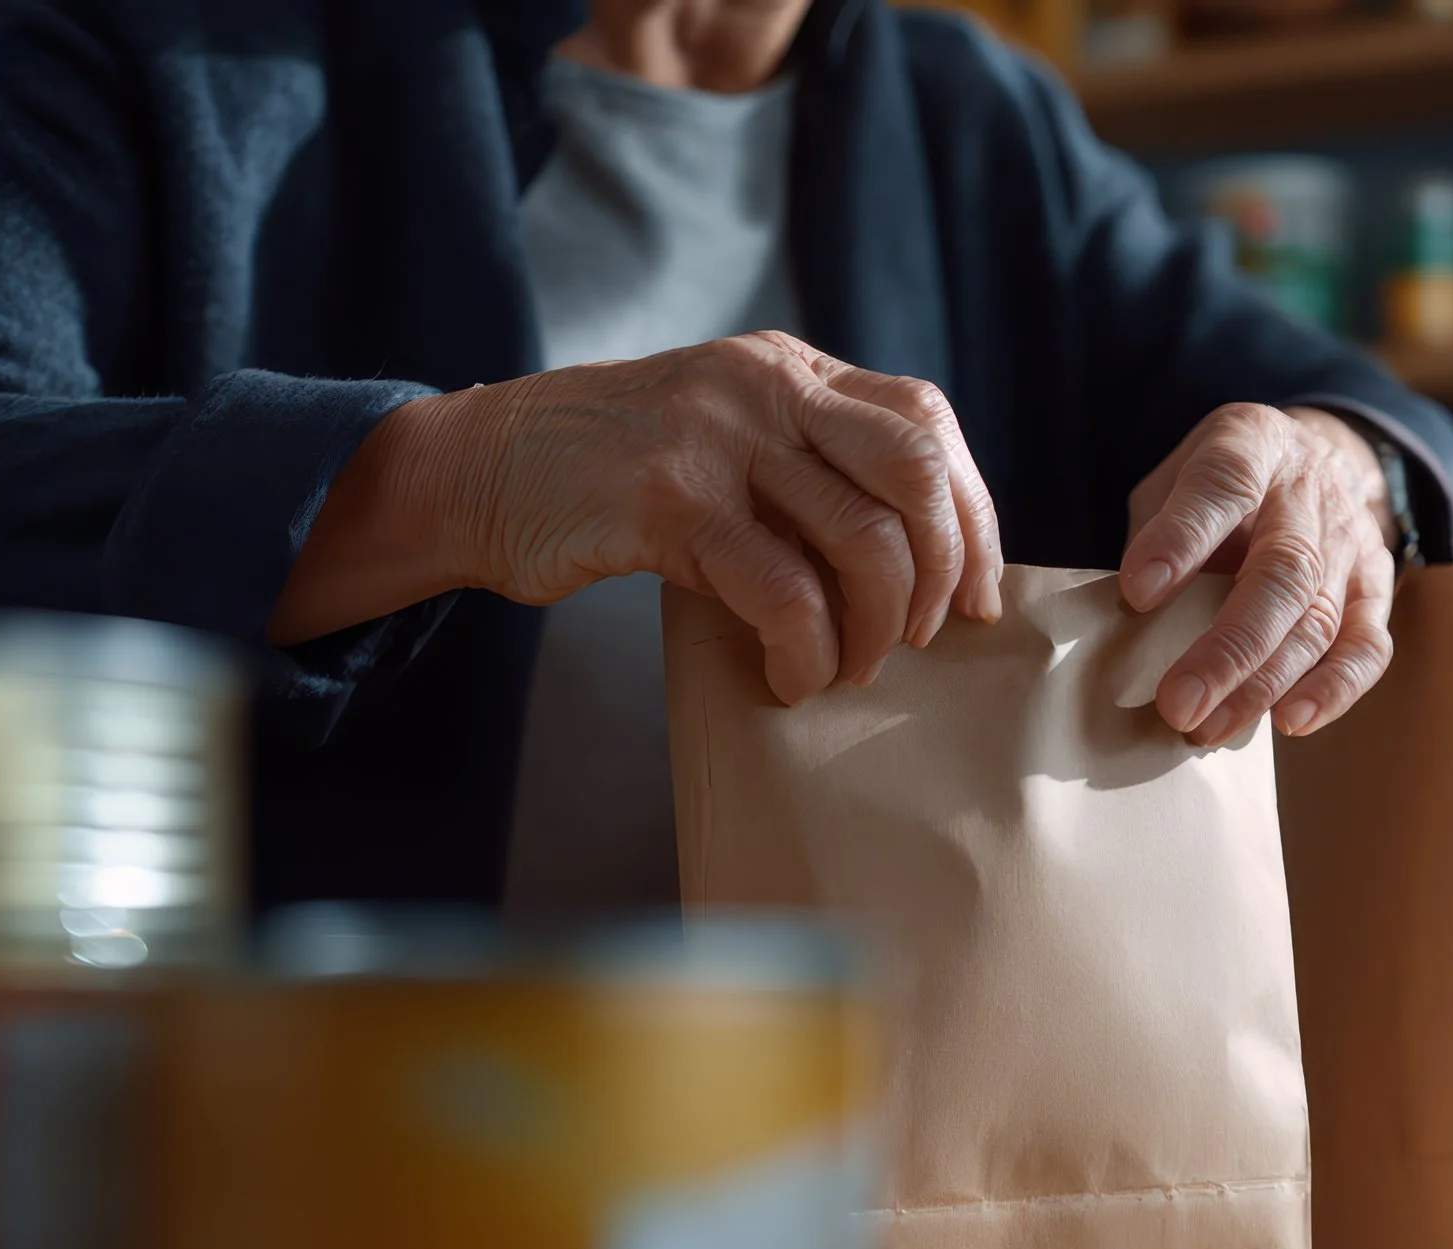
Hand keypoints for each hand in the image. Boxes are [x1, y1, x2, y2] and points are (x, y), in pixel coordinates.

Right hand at [280, 332, 1002, 702]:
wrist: (474, 471)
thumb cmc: (608, 481)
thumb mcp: (723, 442)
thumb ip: (806, 468)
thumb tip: (921, 561)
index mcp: (788, 369)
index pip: (927, 421)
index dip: (972, 513)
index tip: (978, 593)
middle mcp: (764, 385)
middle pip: (916, 472)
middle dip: (942, 571)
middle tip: (921, 638)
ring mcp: (717, 437)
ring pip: (863, 540)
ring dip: (877, 628)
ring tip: (845, 667)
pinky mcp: (669, 500)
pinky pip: (786, 592)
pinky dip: (807, 652)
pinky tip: (789, 677)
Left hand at [1119, 404, 1397, 745]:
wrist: (1315, 459)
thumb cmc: (1222, 486)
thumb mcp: (1176, 475)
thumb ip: (1153, 530)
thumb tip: (1124, 616)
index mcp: (1252, 446)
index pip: (1223, 486)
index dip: (1182, 539)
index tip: (1136, 593)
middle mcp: (1310, 493)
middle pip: (1283, 572)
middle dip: (1229, 647)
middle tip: (1178, 704)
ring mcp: (1351, 543)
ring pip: (1319, 619)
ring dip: (1264, 683)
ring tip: (1209, 728)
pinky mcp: (1374, 590)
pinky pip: (1367, 646)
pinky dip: (1334, 689)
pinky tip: (1290, 721)